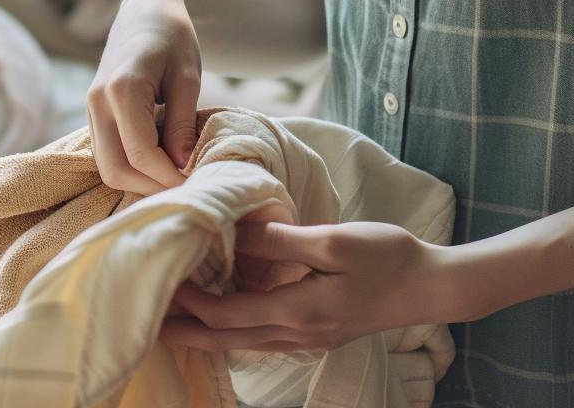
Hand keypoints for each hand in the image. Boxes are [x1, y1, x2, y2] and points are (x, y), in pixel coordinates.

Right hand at [86, 0, 202, 194]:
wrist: (146, 13)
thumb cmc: (174, 39)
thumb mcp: (188, 78)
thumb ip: (183, 123)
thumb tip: (181, 167)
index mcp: (122, 88)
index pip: (140, 153)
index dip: (170, 175)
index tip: (197, 181)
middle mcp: (97, 101)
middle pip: (116, 169)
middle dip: (152, 186)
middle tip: (187, 185)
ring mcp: (90, 109)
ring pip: (107, 167)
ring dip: (140, 180)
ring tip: (175, 176)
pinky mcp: (93, 115)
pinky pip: (106, 154)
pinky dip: (131, 167)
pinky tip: (159, 162)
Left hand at [159, 220, 475, 352]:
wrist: (431, 286)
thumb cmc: (389, 256)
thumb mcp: (334, 241)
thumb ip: (281, 240)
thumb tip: (235, 229)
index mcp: (296, 312)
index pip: (225, 314)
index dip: (187, 302)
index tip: (157, 279)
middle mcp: (295, 334)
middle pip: (223, 339)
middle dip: (181, 329)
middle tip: (142, 318)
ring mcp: (306, 339)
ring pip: (240, 343)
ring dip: (203, 333)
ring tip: (169, 320)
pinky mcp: (316, 333)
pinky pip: (260, 339)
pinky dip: (231, 330)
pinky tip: (221, 319)